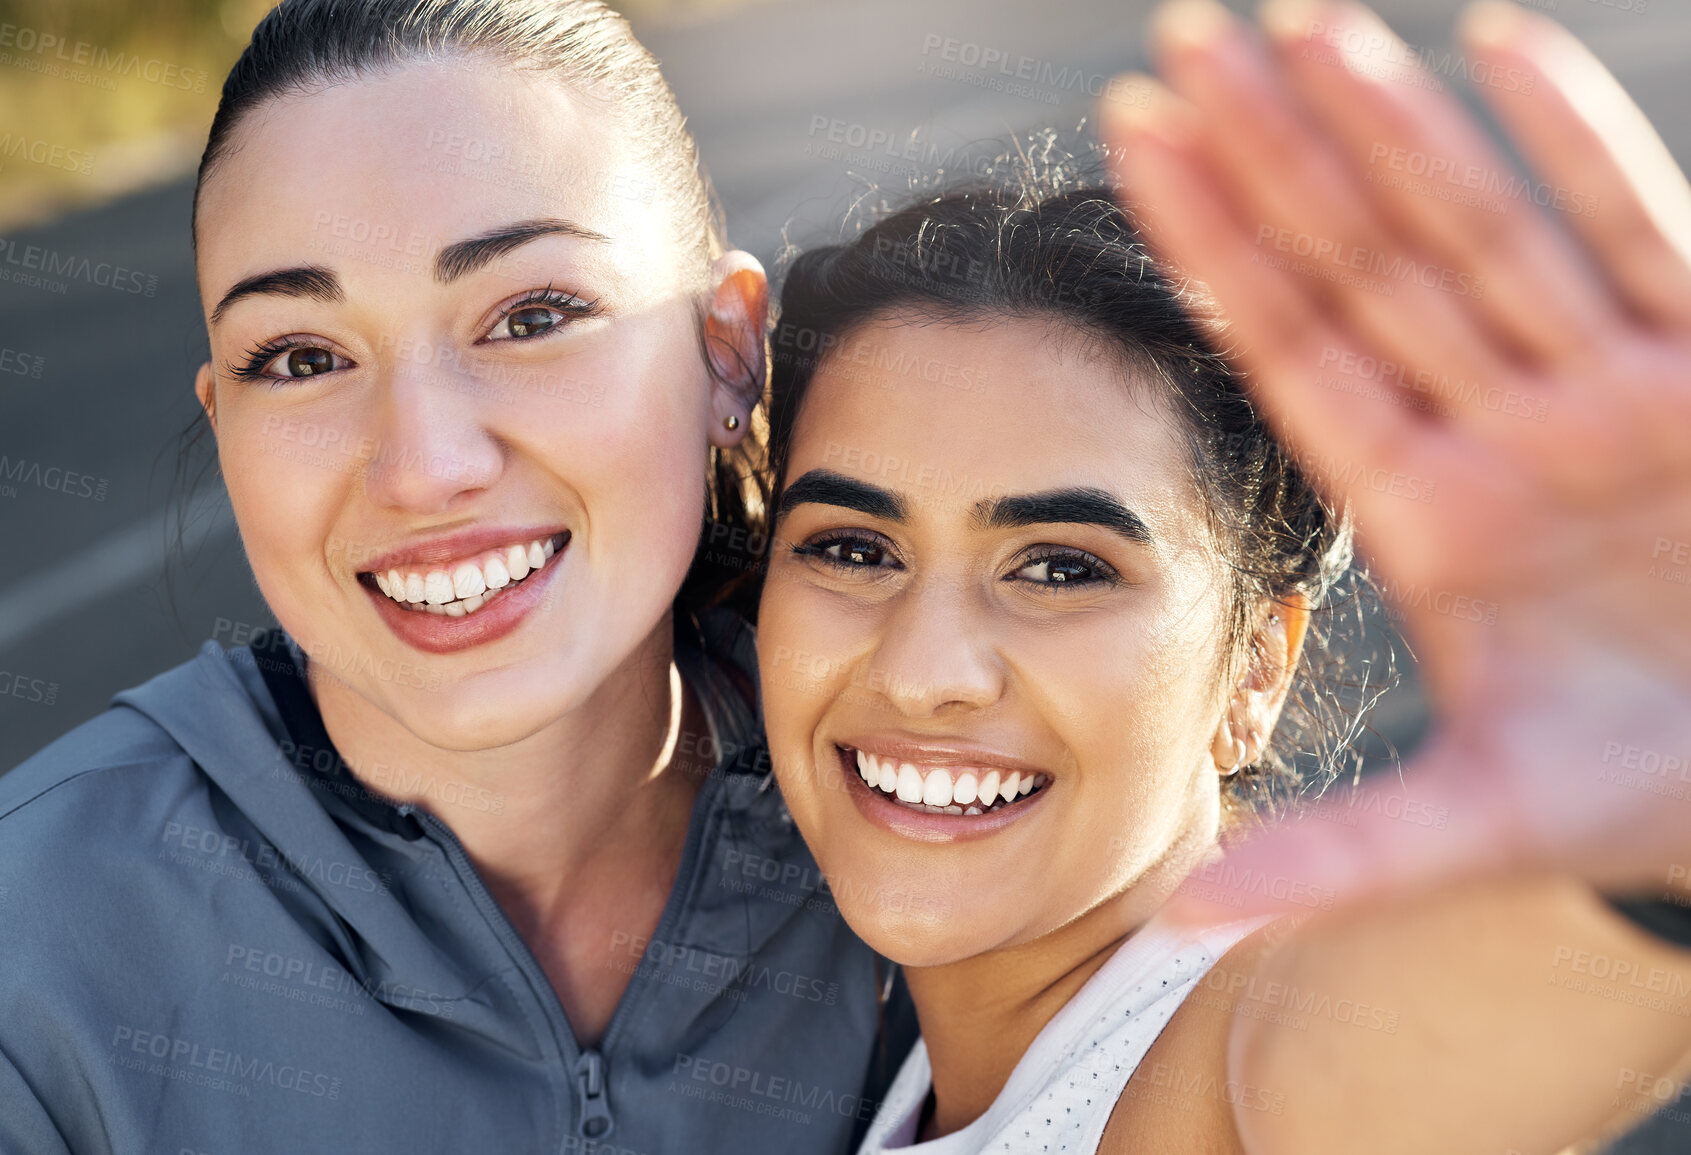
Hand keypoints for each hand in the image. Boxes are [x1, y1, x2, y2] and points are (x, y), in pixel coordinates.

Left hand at [1103, 0, 1690, 916]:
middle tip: (1179, 49)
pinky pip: (1643, 238)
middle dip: (1274, 159)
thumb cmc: (1650, 799)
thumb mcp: (1486, 825)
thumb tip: (1183, 915)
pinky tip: (1496, 51)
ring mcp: (1609, 394)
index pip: (1294, 351)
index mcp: (1428, 512)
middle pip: (1364, 266)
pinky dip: (1578, 149)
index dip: (1216, 252)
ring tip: (1297, 31)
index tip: (1136, 154)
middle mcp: (1502, 433)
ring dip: (1394, 131)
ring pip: (1481, 233)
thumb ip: (1340, 855)